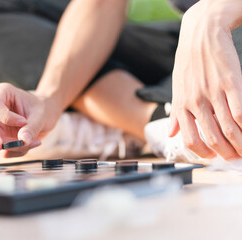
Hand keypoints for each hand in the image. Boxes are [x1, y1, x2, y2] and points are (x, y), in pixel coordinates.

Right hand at [0, 83, 59, 156]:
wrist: (45, 115)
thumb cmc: (42, 108)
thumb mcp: (41, 115)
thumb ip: (32, 127)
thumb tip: (22, 140)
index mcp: (2, 93)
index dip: (5, 117)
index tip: (23, 122)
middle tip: (2, 146)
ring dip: (15, 146)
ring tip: (35, 141)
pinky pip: (4, 150)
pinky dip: (18, 151)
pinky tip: (31, 144)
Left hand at [169, 1, 241, 159]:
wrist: (200, 36)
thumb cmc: (188, 65)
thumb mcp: (176, 89)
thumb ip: (175, 114)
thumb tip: (171, 134)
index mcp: (181, 106)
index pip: (190, 140)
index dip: (203, 154)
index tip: (212, 157)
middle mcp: (196, 102)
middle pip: (212, 138)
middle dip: (226, 154)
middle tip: (234, 158)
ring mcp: (213, 93)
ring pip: (229, 128)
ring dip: (240, 144)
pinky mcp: (231, 82)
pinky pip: (240, 110)